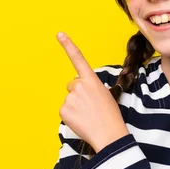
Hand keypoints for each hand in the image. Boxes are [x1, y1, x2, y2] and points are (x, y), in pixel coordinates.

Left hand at [57, 32, 128, 152]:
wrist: (109, 134)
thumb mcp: (104, 94)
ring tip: (88, 115)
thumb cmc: (110, 115)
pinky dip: (71, 116)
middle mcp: (79, 85)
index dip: (68, 45)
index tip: (59, 34)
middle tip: (90, 106)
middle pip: (72, 85)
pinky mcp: (63, 110)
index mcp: (91, 80)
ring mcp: (70, 98)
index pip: (78, 58)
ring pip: (69, 99)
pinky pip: (65, 110)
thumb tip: (78, 91)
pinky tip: (81, 120)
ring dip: (76, 106)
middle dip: (78, 94)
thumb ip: (90, 88)